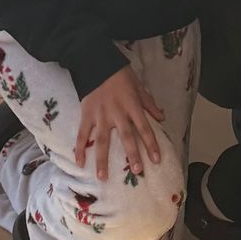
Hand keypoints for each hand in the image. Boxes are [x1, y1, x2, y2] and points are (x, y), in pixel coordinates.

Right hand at [74, 65, 163, 183]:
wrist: (97, 62)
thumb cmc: (121, 75)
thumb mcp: (139, 86)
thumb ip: (149, 103)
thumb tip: (162, 117)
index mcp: (132, 106)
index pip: (144, 128)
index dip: (151, 144)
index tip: (156, 159)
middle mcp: (118, 113)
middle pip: (126, 137)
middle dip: (132, 154)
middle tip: (137, 171)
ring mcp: (101, 115)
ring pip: (103, 140)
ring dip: (102, 159)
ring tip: (103, 177)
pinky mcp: (87, 114)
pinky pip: (83, 133)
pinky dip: (80, 148)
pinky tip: (79, 162)